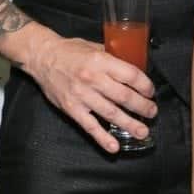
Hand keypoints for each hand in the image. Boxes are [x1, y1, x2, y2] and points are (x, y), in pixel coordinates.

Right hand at [23, 34, 157, 152]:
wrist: (42, 58)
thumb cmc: (69, 51)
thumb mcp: (93, 46)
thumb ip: (112, 57)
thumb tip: (133, 65)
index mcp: (100, 61)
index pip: (130, 75)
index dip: (144, 85)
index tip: (150, 91)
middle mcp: (92, 79)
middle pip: (124, 97)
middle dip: (142, 106)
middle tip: (152, 112)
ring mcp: (82, 96)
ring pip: (111, 113)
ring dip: (130, 124)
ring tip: (143, 131)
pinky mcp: (72, 109)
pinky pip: (90, 126)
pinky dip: (103, 138)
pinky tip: (115, 146)